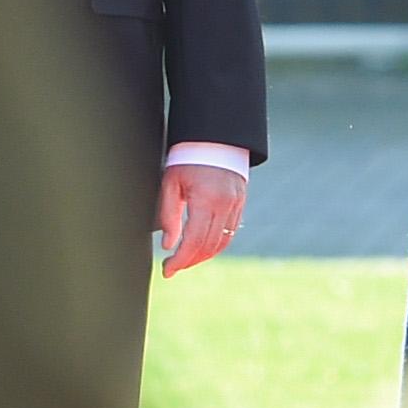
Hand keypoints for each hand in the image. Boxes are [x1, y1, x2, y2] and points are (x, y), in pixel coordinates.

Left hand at [154, 157, 246, 276]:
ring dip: (203, 256)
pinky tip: (200, 248)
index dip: (180, 260)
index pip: (194, 241)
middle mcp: (225, 205)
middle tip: (172, 268)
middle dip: (189, 261)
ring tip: (184, 260)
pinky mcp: (240, 204)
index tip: (167, 270)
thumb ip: (169, 215)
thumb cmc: (187, 157)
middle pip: (208, 246)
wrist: (215, 136)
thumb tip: (168, 245)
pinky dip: (215, 245)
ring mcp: (236, 205)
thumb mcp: (171, 182)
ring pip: (222, 243)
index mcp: (207, 199)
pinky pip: (230, 233)